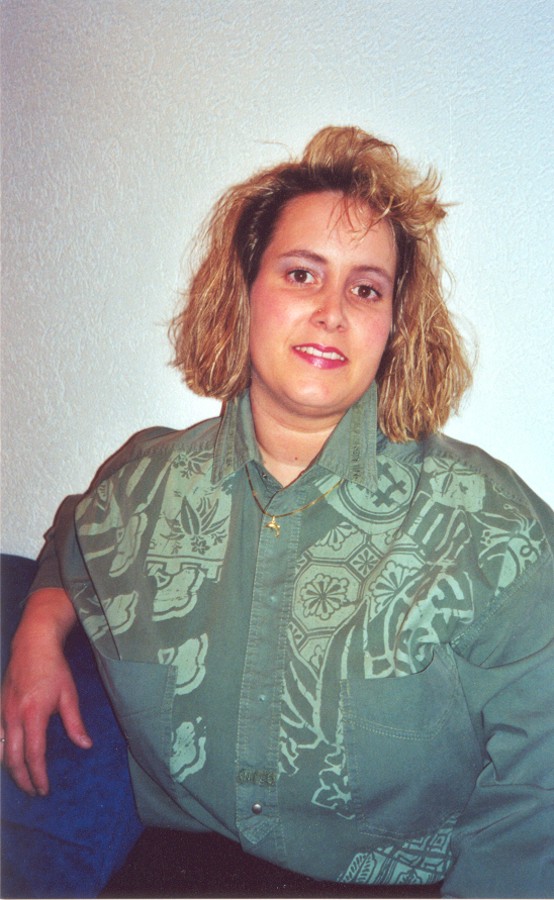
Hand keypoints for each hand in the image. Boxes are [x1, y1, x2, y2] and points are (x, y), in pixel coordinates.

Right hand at [0, 589, 92, 795]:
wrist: (32, 644)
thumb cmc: (54, 668)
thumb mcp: (69, 694)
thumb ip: (75, 723)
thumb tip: (85, 745)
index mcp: (33, 714)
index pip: (33, 755)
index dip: (38, 776)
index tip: (44, 790)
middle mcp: (13, 716)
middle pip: (12, 759)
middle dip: (23, 779)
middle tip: (34, 791)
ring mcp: (2, 712)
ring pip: (0, 750)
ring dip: (9, 768)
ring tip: (22, 778)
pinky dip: (1, 751)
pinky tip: (9, 757)